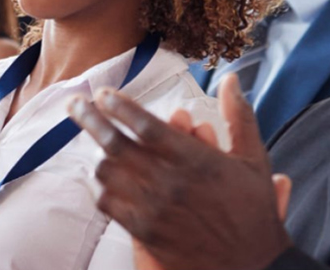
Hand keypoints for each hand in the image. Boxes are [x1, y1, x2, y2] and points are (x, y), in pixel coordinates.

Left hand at [69, 75, 292, 269]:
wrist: (252, 265)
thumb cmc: (253, 211)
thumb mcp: (254, 160)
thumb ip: (238, 116)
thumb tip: (229, 79)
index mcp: (194, 159)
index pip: (145, 124)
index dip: (119, 105)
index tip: (104, 93)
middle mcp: (169, 181)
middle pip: (116, 143)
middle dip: (90, 118)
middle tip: (75, 105)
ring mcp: (153, 208)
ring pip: (108, 172)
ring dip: (99, 153)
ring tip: (95, 143)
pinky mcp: (144, 231)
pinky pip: (109, 204)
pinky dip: (102, 187)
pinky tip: (103, 179)